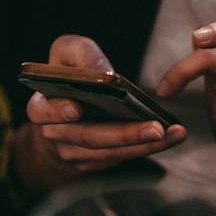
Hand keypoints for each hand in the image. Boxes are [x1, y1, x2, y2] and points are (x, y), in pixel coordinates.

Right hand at [20, 35, 186, 188]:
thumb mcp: (68, 52)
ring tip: (173, 133)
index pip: (43, 112)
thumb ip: (81, 53)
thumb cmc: (69, 75)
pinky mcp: (95, 162)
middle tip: (156, 128)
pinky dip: (146, 148)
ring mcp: (75, 153)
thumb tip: (103, 72)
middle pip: (89, 137)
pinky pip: (121, 157)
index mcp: (42, 106)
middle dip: (125, 134)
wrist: (67, 108)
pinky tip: (169, 138)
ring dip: (145, 145)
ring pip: (110, 152)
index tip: (76, 109)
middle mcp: (56, 134)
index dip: (57, 111)